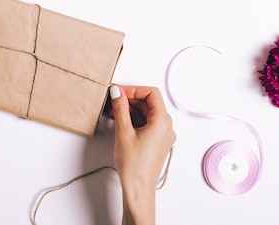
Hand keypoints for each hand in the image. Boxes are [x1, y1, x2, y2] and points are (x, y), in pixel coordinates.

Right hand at [109, 85, 175, 224]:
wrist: (138, 189)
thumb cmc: (134, 166)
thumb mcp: (123, 131)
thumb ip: (120, 108)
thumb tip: (117, 92)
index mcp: (162, 122)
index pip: (151, 94)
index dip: (134, 90)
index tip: (118, 91)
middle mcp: (166, 127)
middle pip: (149, 103)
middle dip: (130, 99)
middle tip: (112, 98)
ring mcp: (162, 135)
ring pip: (146, 113)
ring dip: (130, 109)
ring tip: (112, 109)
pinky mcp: (156, 142)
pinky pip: (146, 123)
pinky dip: (133, 119)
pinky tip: (119, 120)